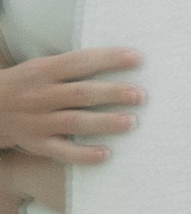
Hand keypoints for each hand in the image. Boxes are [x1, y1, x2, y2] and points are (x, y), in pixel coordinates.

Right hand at [0, 47, 143, 165]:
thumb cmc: (24, 85)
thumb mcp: (39, 67)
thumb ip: (70, 67)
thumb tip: (116, 60)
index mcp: (43, 71)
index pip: (79, 62)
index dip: (109, 59)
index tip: (137, 58)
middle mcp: (41, 96)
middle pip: (81, 93)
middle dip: (113, 93)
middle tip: (141, 95)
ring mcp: (38, 122)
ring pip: (75, 122)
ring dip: (105, 122)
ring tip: (131, 122)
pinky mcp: (37, 144)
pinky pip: (62, 152)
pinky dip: (84, 155)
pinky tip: (105, 154)